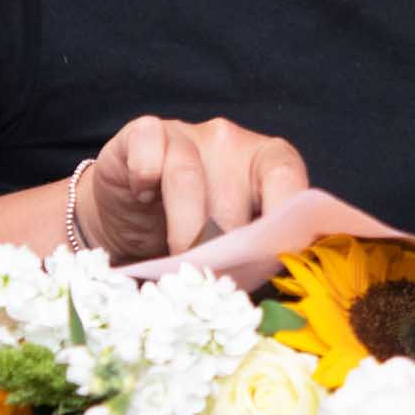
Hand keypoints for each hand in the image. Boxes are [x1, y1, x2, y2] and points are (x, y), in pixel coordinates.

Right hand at [77, 115, 309, 262]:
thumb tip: (272, 273)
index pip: (286, 175)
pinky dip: (145, 177)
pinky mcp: (143, 133)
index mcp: (263, 162)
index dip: (285, 210)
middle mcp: (229, 140)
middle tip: (219, 281)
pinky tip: (143, 198)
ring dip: (184, 229)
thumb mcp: (228, 243)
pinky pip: (148, 151)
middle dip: (227, 245)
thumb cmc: (188, 233)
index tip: (279, 249)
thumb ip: (254, 249)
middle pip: (234, 191)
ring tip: (181, 264)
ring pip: (187, 177)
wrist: (128, 222)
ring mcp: (186, 133)